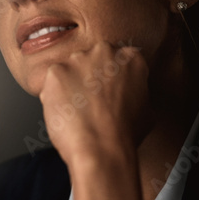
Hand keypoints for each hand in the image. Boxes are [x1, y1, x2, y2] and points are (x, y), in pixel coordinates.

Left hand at [38, 41, 151, 170]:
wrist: (101, 148)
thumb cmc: (125, 134)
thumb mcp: (146, 108)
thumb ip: (134, 91)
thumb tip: (127, 94)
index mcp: (130, 58)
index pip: (117, 61)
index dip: (110, 80)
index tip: (106, 92)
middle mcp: (104, 51)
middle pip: (91, 61)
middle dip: (89, 78)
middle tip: (90, 103)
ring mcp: (77, 60)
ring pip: (70, 70)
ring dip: (70, 86)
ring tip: (77, 111)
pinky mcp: (55, 72)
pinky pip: (52, 82)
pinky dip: (55, 96)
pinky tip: (65, 112)